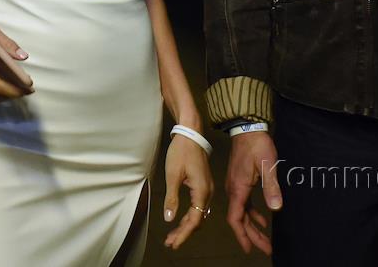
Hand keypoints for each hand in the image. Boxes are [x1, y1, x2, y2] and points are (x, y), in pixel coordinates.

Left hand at [162, 132, 213, 248]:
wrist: (191, 133)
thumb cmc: (181, 151)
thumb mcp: (172, 175)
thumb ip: (171, 198)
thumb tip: (169, 219)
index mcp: (202, 191)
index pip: (194, 220)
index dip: (183, 234)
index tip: (172, 243)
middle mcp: (208, 192)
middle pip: (198, 219)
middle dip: (184, 233)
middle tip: (170, 243)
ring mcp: (208, 188)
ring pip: (199, 213)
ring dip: (187, 225)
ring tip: (173, 235)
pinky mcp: (204, 184)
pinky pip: (199, 205)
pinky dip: (190, 215)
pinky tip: (181, 219)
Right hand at [225, 131, 282, 254]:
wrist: (247, 128)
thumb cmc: (257, 145)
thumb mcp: (267, 165)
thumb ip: (271, 186)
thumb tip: (276, 208)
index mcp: (238, 188)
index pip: (236, 218)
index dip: (242, 235)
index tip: (250, 249)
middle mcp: (234, 190)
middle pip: (240, 219)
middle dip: (252, 235)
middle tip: (266, 248)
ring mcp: (236, 186)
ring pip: (242, 212)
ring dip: (252, 227)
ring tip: (264, 239)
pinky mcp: (240, 181)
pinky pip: (244, 204)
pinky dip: (253, 214)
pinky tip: (262, 219)